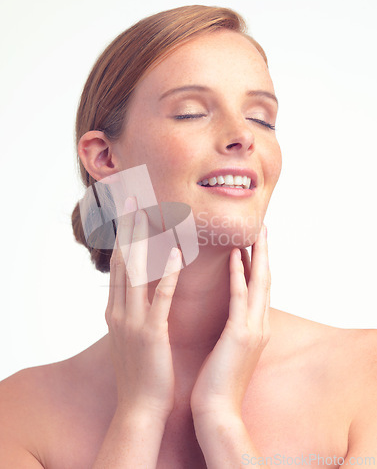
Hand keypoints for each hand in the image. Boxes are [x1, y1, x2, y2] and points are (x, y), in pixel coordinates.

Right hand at [105, 196, 181, 421]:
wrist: (139, 408)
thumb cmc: (141, 371)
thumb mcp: (131, 335)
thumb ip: (132, 309)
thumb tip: (139, 291)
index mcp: (116, 310)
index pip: (119, 264)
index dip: (123, 235)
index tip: (128, 211)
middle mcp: (119, 310)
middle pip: (123, 260)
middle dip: (127, 228)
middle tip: (132, 200)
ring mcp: (132, 321)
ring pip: (136, 272)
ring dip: (144, 241)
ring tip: (150, 214)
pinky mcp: (150, 334)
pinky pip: (160, 298)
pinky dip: (168, 274)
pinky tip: (178, 254)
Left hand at [190, 224, 270, 420]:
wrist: (217, 411)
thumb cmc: (218, 380)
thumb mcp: (230, 348)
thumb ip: (234, 327)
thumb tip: (229, 311)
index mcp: (255, 328)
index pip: (259, 288)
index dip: (258, 263)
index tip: (254, 241)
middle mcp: (259, 325)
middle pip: (265, 280)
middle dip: (264, 253)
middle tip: (262, 228)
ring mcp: (253, 330)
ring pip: (258, 284)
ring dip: (257, 255)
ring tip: (255, 232)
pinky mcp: (240, 335)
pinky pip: (239, 298)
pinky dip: (239, 274)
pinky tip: (235, 255)